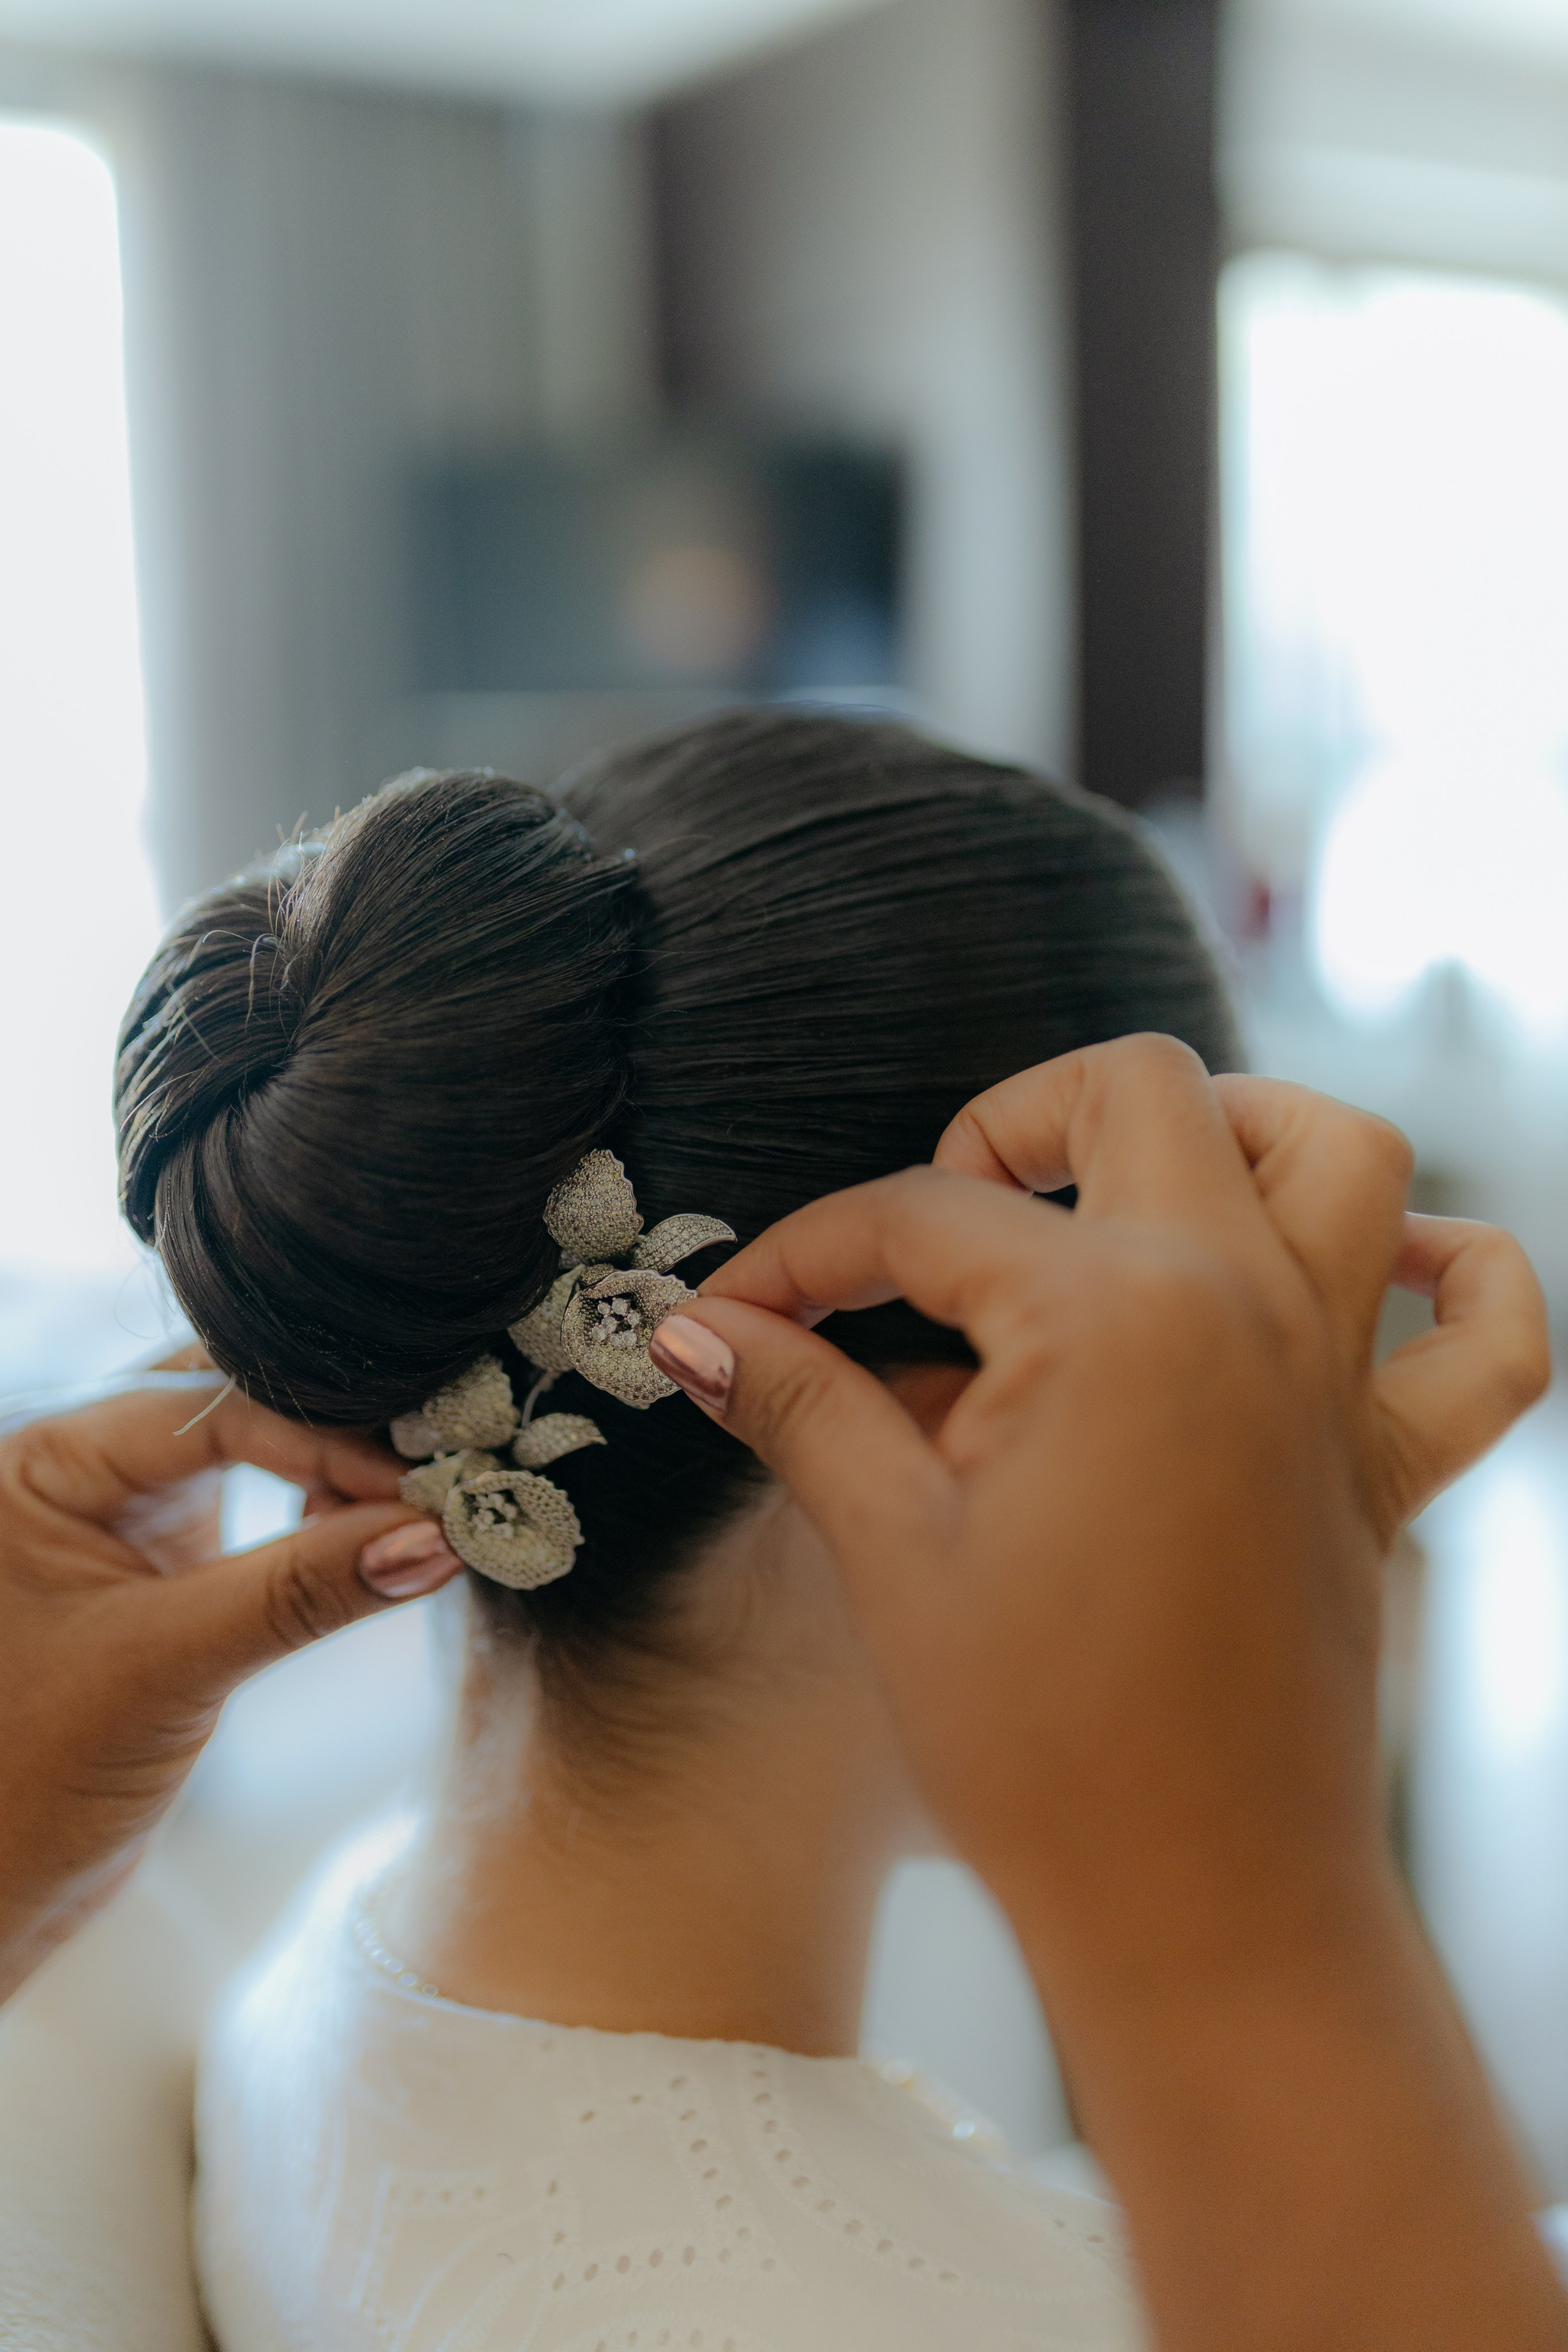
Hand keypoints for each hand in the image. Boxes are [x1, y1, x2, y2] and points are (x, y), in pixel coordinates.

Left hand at [0, 1375, 460, 1998]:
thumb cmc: (25, 1782)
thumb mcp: (170, 1668)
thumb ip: (303, 1591)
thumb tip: (438, 1537)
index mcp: (39, 1456)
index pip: (212, 1405)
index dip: (326, 1438)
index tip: (421, 1488)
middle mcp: (75, 1458)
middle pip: (236, 1396)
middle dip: (339, 1432)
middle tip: (437, 1475)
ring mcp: (118, 1502)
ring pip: (252, 1438)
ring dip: (335, 1467)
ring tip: (412, 1511)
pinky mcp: (158, 1550)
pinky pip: (255, 1491)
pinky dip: (318, 1506)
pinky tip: (366, 1538)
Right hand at [647, 1037, 1563, 2351]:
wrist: (1202, 1909)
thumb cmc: (1038, 1743)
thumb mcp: (893, 1552)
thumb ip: (803, 1406)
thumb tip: (697, 1329)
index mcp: (1109, 1315)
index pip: (925, 1218)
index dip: (806, 1256)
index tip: (733, 1311)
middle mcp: (1243, 1304)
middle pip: (1140, 1091)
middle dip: (1012, 1118)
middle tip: (934, 1229)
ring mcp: (1331, 1376)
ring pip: (1340, 1154)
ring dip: (1239, 1130)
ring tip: (1131, 1190)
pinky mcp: (1382, 1460)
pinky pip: (1490, 1332)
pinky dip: (1459, 1274)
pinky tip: (1381, 1270)